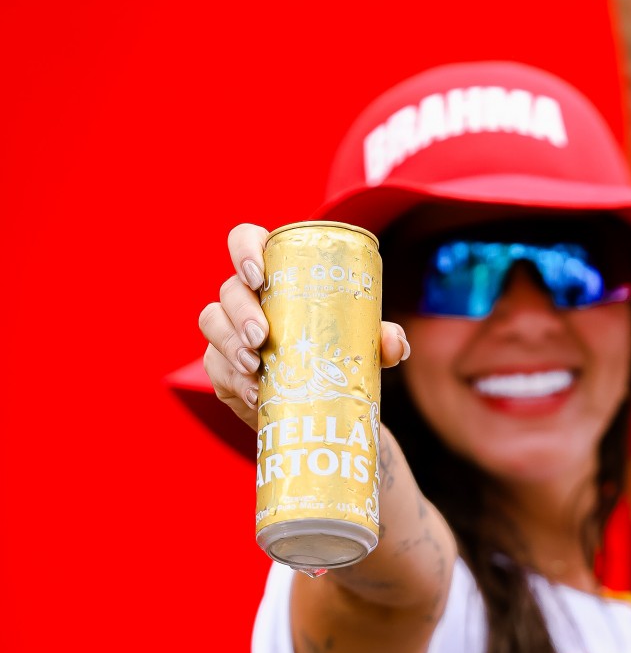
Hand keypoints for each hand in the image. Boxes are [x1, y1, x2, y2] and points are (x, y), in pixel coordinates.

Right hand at [197, 222, 411, 431]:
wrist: (323, 410)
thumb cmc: (339, 359)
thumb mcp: (363, 349)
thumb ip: (381, 339)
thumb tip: (394, 340)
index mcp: (277, 275)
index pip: (248, 241)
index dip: (245, 249)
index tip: (258, 274)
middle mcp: (247, 298)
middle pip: (229, 288)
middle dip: (241, 309)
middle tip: (261, 336)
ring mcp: (229, 332)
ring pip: (213, 322)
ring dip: (230, 342)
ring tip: (255, 364)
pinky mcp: (222, 368)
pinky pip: (216, 366)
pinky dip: (233, 378)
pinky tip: (254, 391)